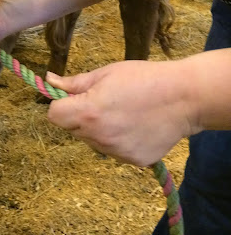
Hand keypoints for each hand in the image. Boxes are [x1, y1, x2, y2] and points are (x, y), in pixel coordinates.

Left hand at [45, 60, 197, 166]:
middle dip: (80, 117)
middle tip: (104, 102)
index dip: (61, 105)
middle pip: (72, 129)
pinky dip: (118, 140)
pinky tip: (135, 127)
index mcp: (88, 112)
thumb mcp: (106, 74)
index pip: (54, 116)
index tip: (75, 98)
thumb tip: (48, 80)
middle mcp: (98, 136)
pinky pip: (113, 150)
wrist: (186, 97)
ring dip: (98, 130)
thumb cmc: (144, 78)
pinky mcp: (133, 161)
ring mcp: (116, 151)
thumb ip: (74, 83)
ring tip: (123, 113)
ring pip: (92, 141)